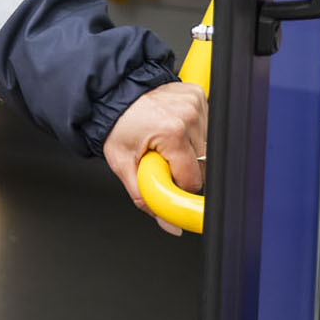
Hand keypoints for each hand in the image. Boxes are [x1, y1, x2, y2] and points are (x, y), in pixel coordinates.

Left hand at [102, 80, 207, 233]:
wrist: (113, 94)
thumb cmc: (116, 125)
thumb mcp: (122, 163)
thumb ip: (145, 197)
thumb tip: (170, 225)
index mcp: (172, 133)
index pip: (193, 179)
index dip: (178, 185)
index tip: (166, 179)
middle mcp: (188, 116)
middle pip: (203, 164)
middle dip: (183, 168)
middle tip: (160, 158)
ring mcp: (196, 104)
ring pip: (206, 146)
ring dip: (189, 150)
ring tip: (164, 141)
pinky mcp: (199, 95)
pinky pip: (206, 126)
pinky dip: (191, 132)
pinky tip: (172, 128)